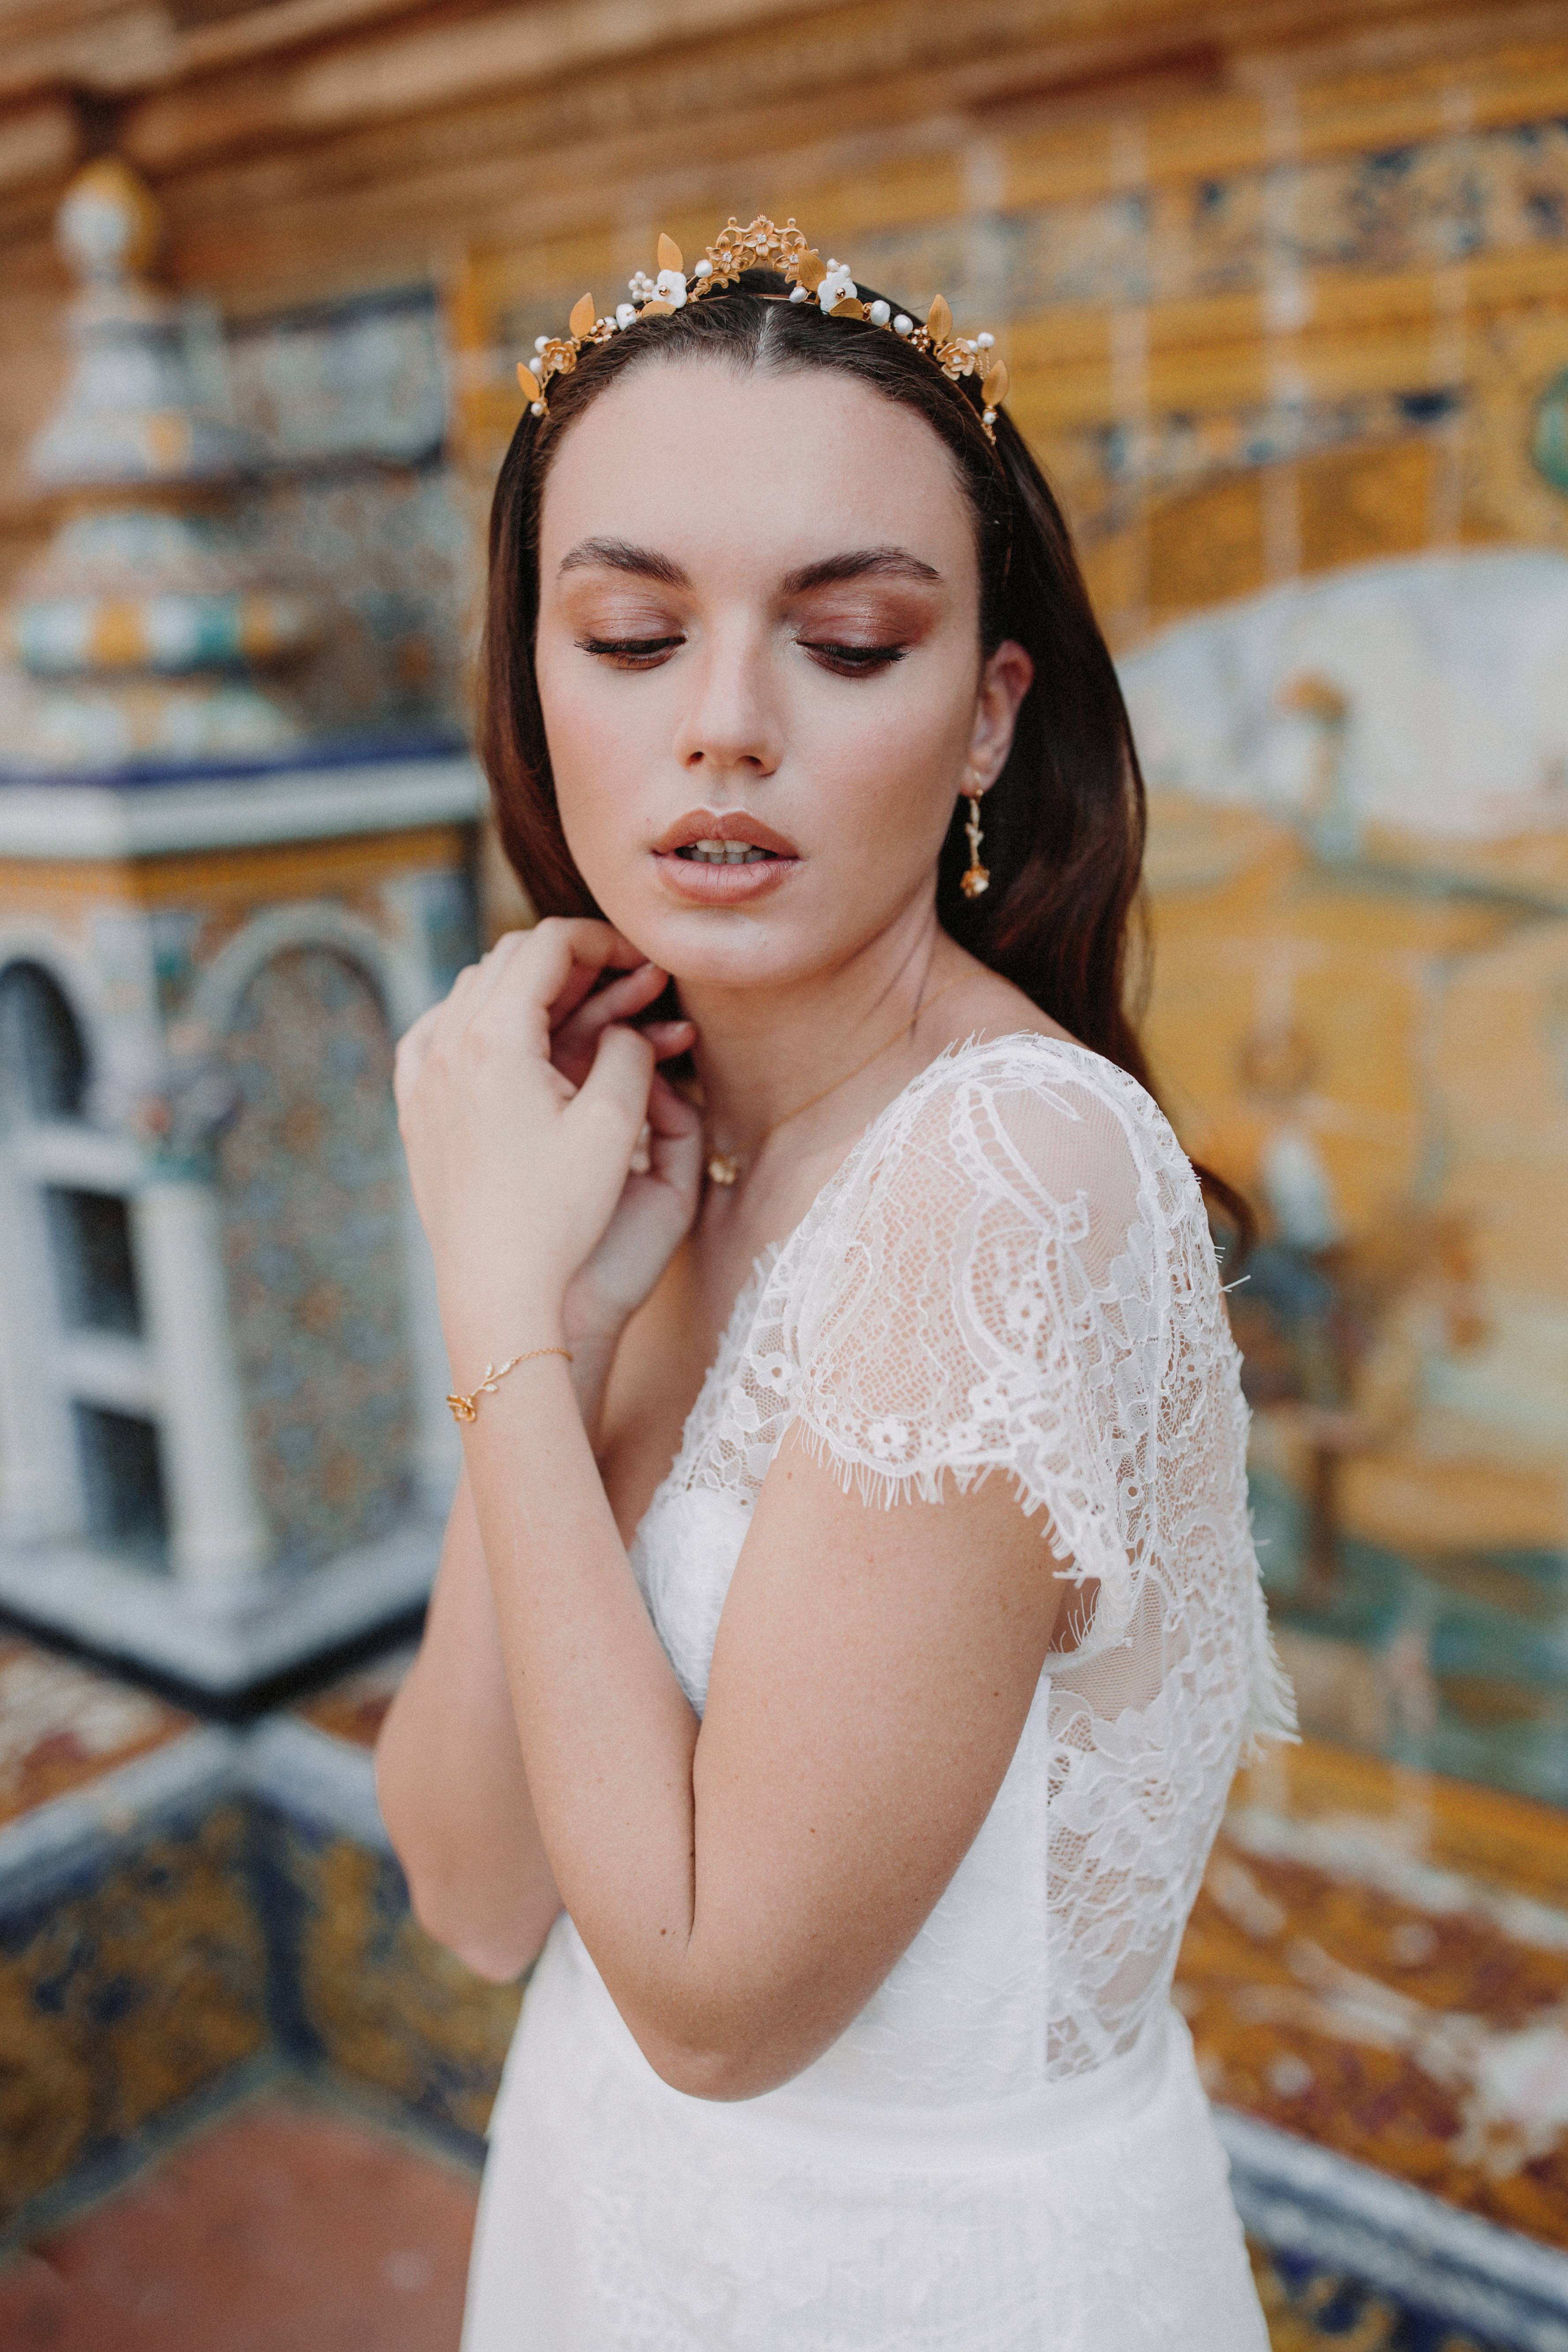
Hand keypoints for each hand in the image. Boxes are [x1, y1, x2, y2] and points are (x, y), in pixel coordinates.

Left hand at [395, 920, 702, 1372]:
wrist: (498, 1290)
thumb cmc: (560, 1214)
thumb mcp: (615, 1126)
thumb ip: (629, 1052)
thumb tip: (625, 1027)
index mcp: (495, 1037)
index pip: (547, 944)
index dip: (603, 940)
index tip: (642, 961)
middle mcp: (446, 1046)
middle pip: (508, 961)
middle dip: (570, 962)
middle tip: (623, 985)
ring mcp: (422, 1080)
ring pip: (471, 994)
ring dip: (527, 991)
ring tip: (578, 1015)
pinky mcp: (416, 1114)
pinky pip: (434, 1037)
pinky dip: (475, 1023)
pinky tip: (505, 1043)